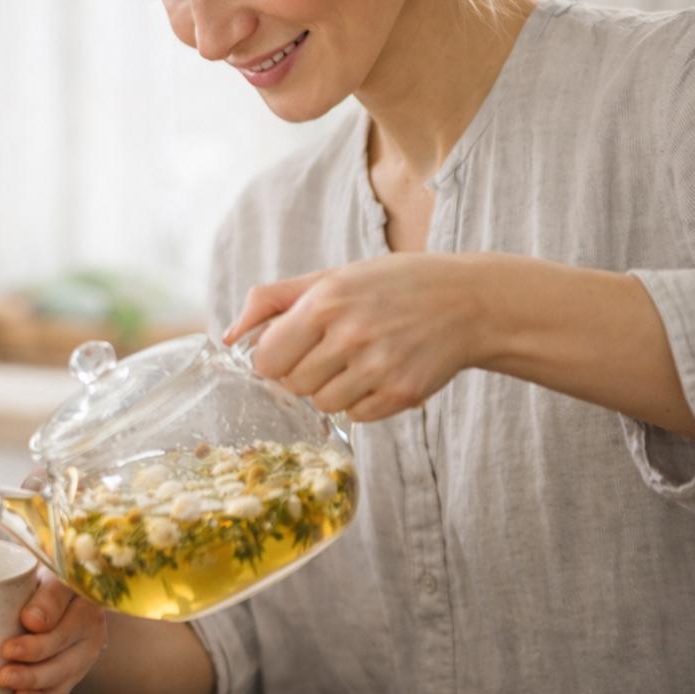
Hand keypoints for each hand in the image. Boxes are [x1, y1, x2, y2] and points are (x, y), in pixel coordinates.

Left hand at [0, 571, 106, 693]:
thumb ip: (44, 594)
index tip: (27, 620)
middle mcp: (90, 623)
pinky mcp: (73, 673)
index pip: (63, 598)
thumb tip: (33, 621)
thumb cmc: (41, 585)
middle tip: (5, 662)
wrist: (53, 599)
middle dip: (34, 654)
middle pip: (63, 643)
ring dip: (33, 681)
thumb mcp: (41, 576)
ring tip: (6, 681)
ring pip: (62, 673)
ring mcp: (85, 652)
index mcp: (81, 591)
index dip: (46, 611)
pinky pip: (60, 692)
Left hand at [223, 253, 487, 422]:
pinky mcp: (402, 392)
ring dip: (330, 390)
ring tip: (355, 363)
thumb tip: (226, 337)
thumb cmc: (390, 285)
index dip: (273, 359)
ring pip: (322, 404)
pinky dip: (361, 402)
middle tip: (328, 354)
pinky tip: (378, 375)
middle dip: (301, 374)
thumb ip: (272, 301)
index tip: (290, 351)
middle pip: (291, 386)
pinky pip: (356, 416)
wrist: (468, 302)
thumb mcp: (331, 277)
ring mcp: (378, 367)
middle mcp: (349, 336)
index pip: (266, 359)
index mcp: (324, 303)